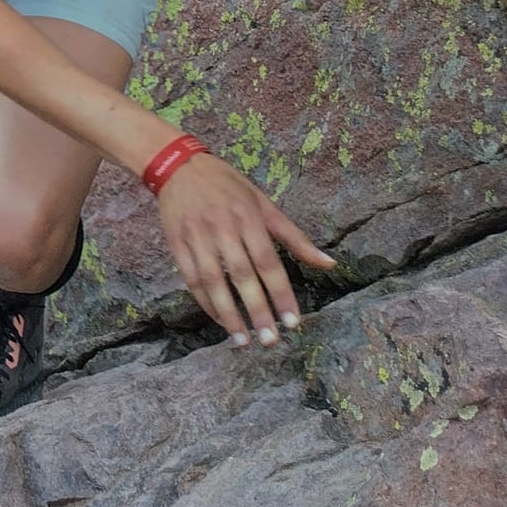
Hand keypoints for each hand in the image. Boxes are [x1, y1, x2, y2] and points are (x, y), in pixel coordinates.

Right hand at [154, 153, 334, 346]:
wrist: (177, 165)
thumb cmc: (228, 185)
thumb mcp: (264, 203)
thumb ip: (295, 237)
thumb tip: (330, 264)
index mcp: (248, 216)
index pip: (268, 262)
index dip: (281, 293)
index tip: (292, 322)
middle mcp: (222, 227)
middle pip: (242, 275)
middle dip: (257, 310)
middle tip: (270, 340)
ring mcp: (196, 236)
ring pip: (213, 282)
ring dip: (228, 314)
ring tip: (243, 340)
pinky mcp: (176, 243)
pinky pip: (191, 278)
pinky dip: (205, 302)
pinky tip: (220, 320)